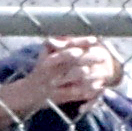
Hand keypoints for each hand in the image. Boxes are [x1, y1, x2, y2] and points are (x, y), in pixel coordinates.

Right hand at [0, 37, 117, 121]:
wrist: (28, 93)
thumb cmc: (41, 70)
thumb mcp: (45, 55)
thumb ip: (57, 44)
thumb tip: (71, 33)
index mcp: (48, 57)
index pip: (67, 46)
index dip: (81, 42)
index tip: (95, 39)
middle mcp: (50, 69)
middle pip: (74, 60)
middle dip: (90, 57)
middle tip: (103, 57)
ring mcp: (55, 84)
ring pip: (77, 76)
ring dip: (92, 74)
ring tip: (103, 73)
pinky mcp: (59, 97)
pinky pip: (77, 93)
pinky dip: (89, 90)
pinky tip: (99, 87)